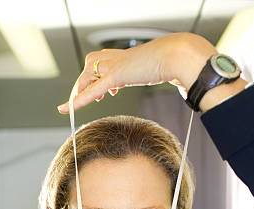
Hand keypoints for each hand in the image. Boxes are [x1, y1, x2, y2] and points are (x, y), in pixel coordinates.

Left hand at [57, 32, 217, 112]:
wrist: (180, 56)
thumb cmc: (179, 64)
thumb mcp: (170, 73)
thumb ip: (169, 80)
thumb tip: (185, 90)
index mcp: (127, 57)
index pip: (104, 62)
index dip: (98, 75)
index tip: (104, 91)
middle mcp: (118, 58)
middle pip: (90, 65)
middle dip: (83, 82)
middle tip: (80, 99)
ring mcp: (116, 65)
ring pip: (87, 75)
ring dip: (81, 89)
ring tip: (74, 103)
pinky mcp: (116, 75)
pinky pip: (93, 89)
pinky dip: (80, 99)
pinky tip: (68, 108)